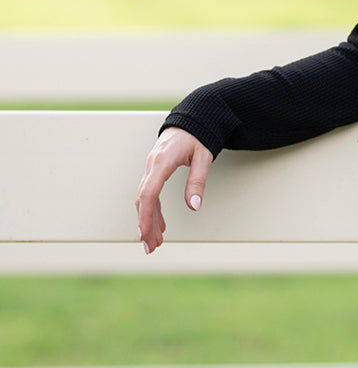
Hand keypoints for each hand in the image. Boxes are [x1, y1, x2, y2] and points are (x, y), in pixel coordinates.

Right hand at [135, 127, 212, 253]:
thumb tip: (194, 207)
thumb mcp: (204, 158)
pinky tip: (159, 225)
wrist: (191, 120)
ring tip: (155, 242)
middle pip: (144, 200)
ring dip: (148, 221)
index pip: (149, 193)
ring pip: (145, 199)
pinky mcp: (154, 170)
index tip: (144, 234)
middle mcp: (152, 165)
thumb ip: (198, 182)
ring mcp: (151, 168)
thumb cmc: (198, 136)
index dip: (146, 215)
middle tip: (150, 247)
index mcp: (162, 161)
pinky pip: (150, 193)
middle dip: (145, 225)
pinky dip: (153, 210)